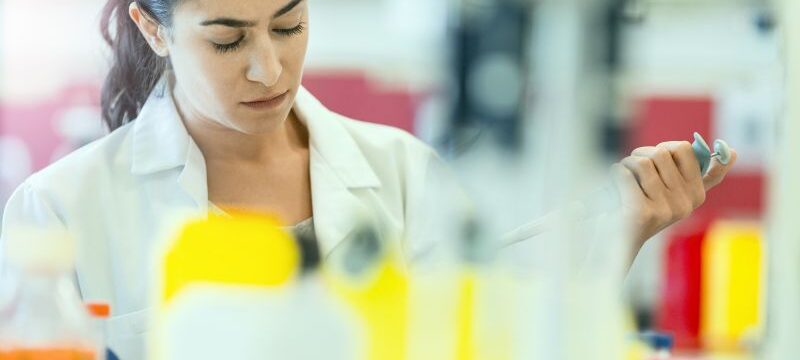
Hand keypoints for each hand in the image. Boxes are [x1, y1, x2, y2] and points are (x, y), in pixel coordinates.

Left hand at [613, 141, 737, 248]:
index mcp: (696, 195)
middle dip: (640, 154)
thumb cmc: (644, 210)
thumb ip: (701, 174)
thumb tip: (734, 152)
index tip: (658, 157)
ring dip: (626, 164)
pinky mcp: (643, 214)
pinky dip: (614, 174)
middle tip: (632, 167)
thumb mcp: (674, 192)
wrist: (619, 243)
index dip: (666, 148)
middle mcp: (686, 203)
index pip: (688, 151)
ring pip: (642, 162)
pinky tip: (614, 186)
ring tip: (623, 177)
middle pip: (662, 152)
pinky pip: (625, 174)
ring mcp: (666, 210)